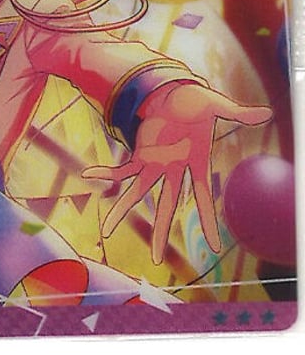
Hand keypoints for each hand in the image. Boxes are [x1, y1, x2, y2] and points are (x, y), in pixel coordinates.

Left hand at [83, 83, 272, 264]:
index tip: (218, 247)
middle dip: (161, 232)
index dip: (209, 221)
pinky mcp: (140, 154)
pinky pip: (120, 168)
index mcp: (195, 162)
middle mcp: (173, 169)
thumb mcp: (218, 105)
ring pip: (136, 193)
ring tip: (106, 232)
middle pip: (165, 205)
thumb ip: (239, 113)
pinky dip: (105, 171)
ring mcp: (154, 164)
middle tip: (156, 260)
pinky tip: (88, 174)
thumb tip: (267, 113)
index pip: (203, 197)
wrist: (176, 94)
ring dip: (121, 211)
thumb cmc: (197, 102)